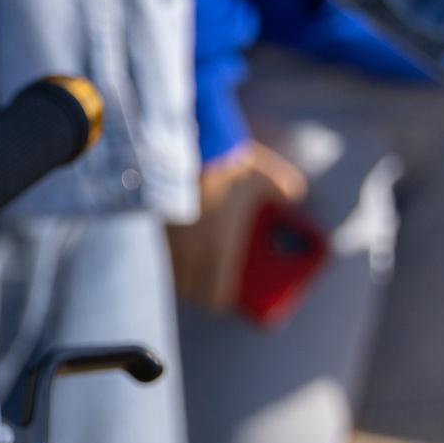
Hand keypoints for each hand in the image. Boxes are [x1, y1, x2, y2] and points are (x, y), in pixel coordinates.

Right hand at [167, 142, 308, 314]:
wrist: (179, 144)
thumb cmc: (224, 162)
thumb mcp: (260, 174)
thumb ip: (283, 185)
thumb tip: (294, 194)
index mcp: (217, 249)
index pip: (214, 297)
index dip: (221, 297)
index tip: (226, 291)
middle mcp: (187, 253)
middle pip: (190, 290)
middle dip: (199, 285)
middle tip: (210, 272)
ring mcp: (165, 242)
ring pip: (171, 273)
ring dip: (182, 270)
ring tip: (192, 255)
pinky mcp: (149, 228)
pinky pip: (158, 253)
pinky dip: (167, 252)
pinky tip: (175, 235)